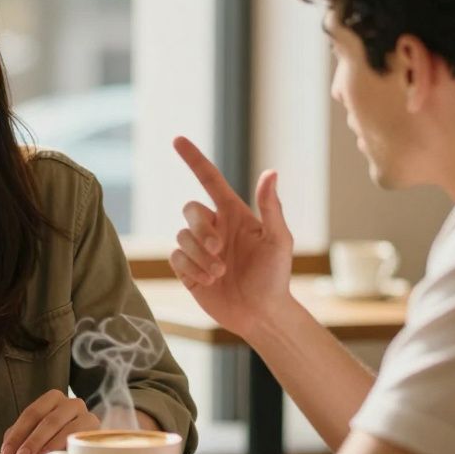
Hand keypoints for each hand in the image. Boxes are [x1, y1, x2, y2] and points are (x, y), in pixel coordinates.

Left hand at [1, 390, 100, 453]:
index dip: (18, 433)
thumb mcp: (36, 434)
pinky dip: (67, 449)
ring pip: (66, 429)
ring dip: (49, 446)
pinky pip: (81, 439)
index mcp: (54, 399)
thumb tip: (8, 451)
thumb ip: (21, 437)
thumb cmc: (58, 438)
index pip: (32, 413)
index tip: (7, 452)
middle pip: (49, 420)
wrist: (90, 446)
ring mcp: (87, 416)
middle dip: (33, 440)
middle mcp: (72, 403)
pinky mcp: (97, 431)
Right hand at [170, 136, 294, 338]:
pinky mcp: (188, 269)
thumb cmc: (275, 276)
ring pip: (181, 236)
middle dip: (201, 230)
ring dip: (200, 256)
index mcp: (234, 214)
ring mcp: (199, 248)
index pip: (209, 179)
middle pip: (190, 210)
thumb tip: (271, 172)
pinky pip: (176, 257)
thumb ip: (270, 207)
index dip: (194, 159)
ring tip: (220, 274)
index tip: (177, 139)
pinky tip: (209, 282)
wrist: (261, 314)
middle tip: (220, 251)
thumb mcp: (278, 240)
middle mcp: (214, 227)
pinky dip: (191, 269)